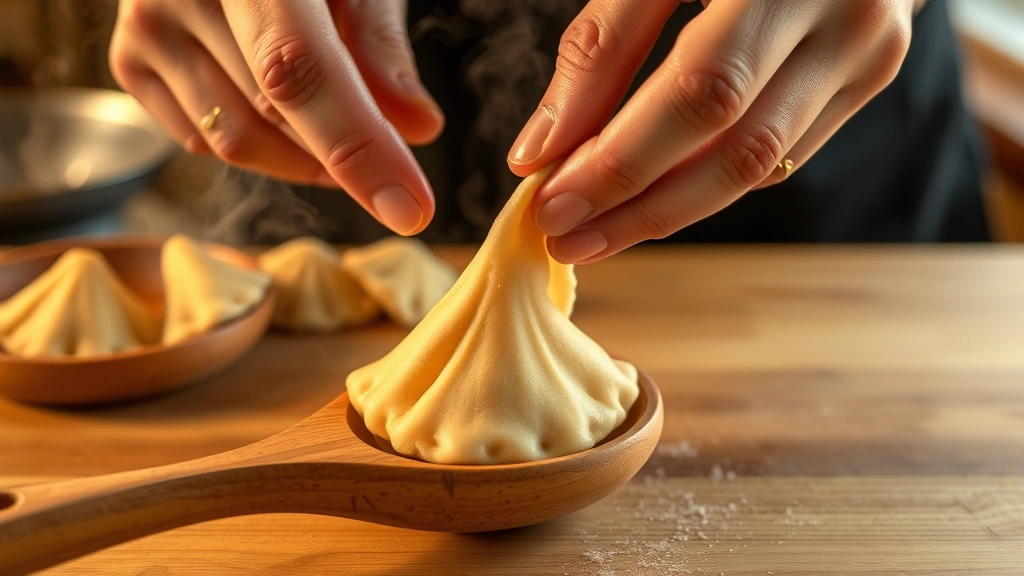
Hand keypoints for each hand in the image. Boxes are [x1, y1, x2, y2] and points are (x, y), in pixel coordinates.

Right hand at [109, 0, 443, 234]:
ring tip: (337, 124)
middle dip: (343, 152)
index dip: (356, 145)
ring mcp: (145, 28)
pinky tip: (281, 112)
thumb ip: (381, 46)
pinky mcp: (129, 61)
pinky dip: (261, 144)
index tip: (410, 209)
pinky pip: (206, 141)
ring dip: (304, 157)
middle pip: (273, 116)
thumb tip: (418, 129)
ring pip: (237, 143)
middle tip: (391, 156)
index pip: (298, 70)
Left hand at [509, 0, 918, 262]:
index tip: (551, 203)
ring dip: (669, 211)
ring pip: (759, 167)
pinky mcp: (862, 83)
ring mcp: (867, 58)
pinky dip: (704, 182)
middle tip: (564, 236)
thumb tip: (544, 149)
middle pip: (737, 151)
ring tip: (594, 233)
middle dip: (640, 207)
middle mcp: (848, 22)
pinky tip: (648, 198)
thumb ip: (603, 45)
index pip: (702, 95)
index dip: (623, 160)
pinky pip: (776, 154)